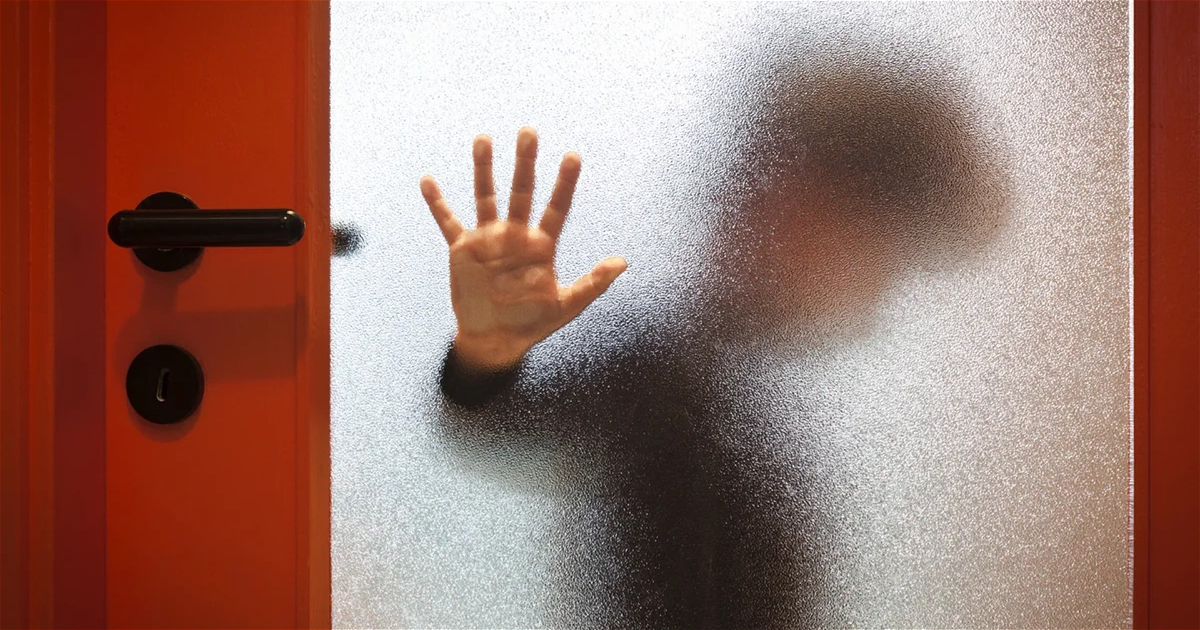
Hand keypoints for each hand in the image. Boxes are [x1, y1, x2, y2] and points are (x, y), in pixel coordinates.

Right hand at [421, 127, 626, 372]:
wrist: (495, 340)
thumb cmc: (533, 322)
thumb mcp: (567, 305)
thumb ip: (593, 283)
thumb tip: (623, 261)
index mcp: (542, 245)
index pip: (557, 208)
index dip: (565, 183)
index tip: (573, 156)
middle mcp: (515, 235)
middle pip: (522, 192)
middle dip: (525, 163)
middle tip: (529, 132)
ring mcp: (488, 239)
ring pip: (486, 196)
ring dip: (485, 169)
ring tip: (484, 139)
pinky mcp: (463, 249)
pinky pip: (448, 221)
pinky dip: (437, 203)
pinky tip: (428, 181)